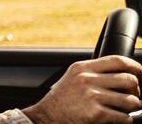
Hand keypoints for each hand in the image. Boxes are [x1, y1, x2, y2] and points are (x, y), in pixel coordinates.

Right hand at [23, 56, 141, 123]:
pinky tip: (117, 118)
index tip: (140, 73)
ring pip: (131, 100)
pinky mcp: (96, 113)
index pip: (117, 61)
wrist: (46, 117)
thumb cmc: (61, 100)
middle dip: (136, 90)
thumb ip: (93, 72)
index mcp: (82, 68)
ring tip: (124, 109)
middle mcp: (87, 80)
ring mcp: (92, 96)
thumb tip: (121, 74)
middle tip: (133, 96)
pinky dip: (125, 119)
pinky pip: (124, 117)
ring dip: (132, 107)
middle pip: (128, 80)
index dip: (135, 66)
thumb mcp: (73, 78)